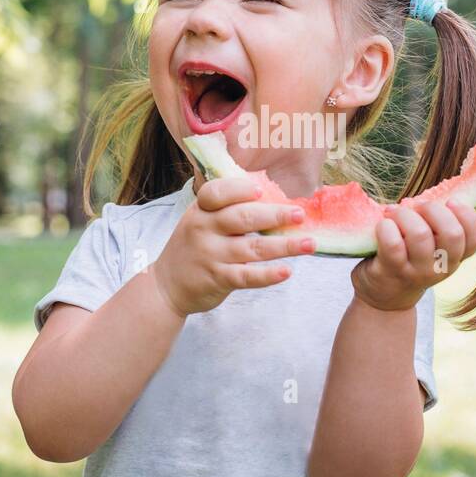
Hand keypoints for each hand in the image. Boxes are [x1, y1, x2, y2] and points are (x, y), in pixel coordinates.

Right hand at [149, 177, 315, 316]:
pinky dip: (267, 275)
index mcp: (201, 210)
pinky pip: (246, 277)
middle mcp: (204, 229)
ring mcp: (210, 255)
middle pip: (243, 218)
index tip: (261, 190)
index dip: (239, 190)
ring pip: (252, 248)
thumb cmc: (193, 247)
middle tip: (300, 215)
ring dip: (284, 246)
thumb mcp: (200, 221)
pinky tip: (286, 272)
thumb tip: (272, 199)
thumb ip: (227, 210)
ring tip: (309, 244)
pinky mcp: (217, 279)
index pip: (216, 193)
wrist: (166, 286)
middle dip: (274, 215)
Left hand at [350, 200, 475, 311]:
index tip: (450, 201)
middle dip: (433, 209)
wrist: (384, 295)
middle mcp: (441, 268)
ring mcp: (417, 272)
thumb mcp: (431, 247)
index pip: (474, 239)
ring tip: (394, 213)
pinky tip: (383, 225)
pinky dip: (386, 227)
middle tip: (417, 206)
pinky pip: (392, 244)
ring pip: (420, 234)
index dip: (466, 215)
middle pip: (452, 234)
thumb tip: (436, 192)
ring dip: (405, 215)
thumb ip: (438, 225)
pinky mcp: (392, 271)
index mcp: (456, 258)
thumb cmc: (410, 258)